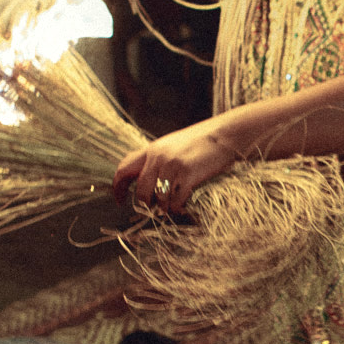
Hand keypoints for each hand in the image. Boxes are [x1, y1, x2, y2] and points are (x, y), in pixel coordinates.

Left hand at [113, 125, 239, 215]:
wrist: (225, 134)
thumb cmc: (201, 142)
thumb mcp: (173, 146)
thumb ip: (157, 160)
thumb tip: (145, 181)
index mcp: (152, 149)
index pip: (124, 169)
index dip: (118, 188)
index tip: (120, 201)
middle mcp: (158, 157)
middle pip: (141, 190)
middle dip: (145, 204)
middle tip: (152, 209)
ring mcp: (173, 165)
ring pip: (158, 198)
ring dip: (164, 208)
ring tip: (171, 208)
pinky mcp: (188, 174)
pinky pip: (176, 201)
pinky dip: (178, 207)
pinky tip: (182, 204)